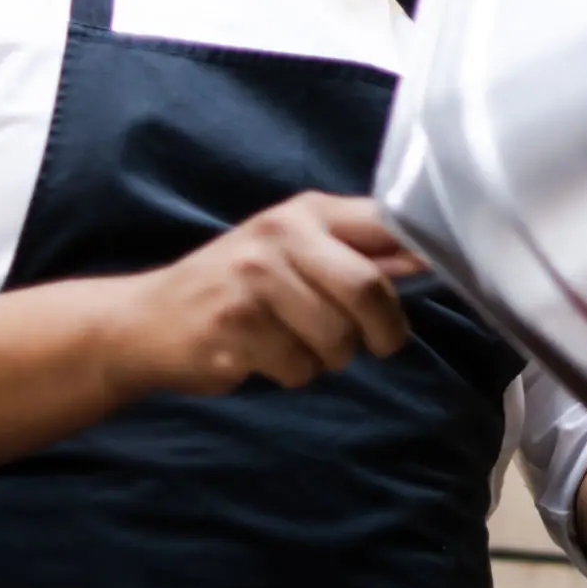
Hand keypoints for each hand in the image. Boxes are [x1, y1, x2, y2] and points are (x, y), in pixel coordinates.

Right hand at [104, 193, 422, 395]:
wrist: (146, 320)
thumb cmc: (237, 285)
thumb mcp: (292, 250)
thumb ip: (355, 252)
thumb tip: (429, 261)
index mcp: (304, 214)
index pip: (384, 223)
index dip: (422, 255)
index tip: (440, 277)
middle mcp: (279, 237)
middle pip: (369, 289)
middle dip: (385, 330)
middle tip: (379, 344)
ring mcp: (253, 281)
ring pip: (337, 339)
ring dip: (330, 358)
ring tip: (298, 343)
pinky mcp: (234, 328)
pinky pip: (299, 367)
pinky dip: (293, 373)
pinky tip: (264, 356)